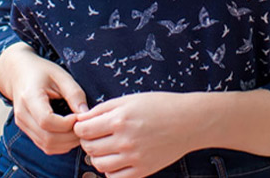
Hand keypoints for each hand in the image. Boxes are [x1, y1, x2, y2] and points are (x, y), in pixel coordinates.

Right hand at [0, 43, 88, 154]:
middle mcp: (22, 115)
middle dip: (70, 136)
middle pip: (47, 138)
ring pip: (46, 146)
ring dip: (67, 143)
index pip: (46, 121)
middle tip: (85, 126)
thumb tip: (86, 114)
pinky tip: (70, 133)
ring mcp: (22, 125)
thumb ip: (74, 94)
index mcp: (29, 97)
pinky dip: (60, 144)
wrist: (19, 73)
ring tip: (79, 129)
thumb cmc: (41, 71)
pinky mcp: (27, 131)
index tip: (80, 116)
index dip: (67, 123)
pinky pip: (44, 145)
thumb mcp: (61, 76)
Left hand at [73, 92, 197, 177]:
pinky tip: (117, 159)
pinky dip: (111, 171)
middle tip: (96, 135)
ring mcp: (134, 157)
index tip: (85, 125)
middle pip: (89, 148)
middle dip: (88, 141)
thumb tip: (81, 119)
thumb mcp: (130, 99)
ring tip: (107, 147)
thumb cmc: (161, 106)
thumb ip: (102, 109)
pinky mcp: (142, 170)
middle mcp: (124, 140)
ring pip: (99, 165)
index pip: (83, 130)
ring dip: (98, 156)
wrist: (189, 121)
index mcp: (119, 119)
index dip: (80, 127)